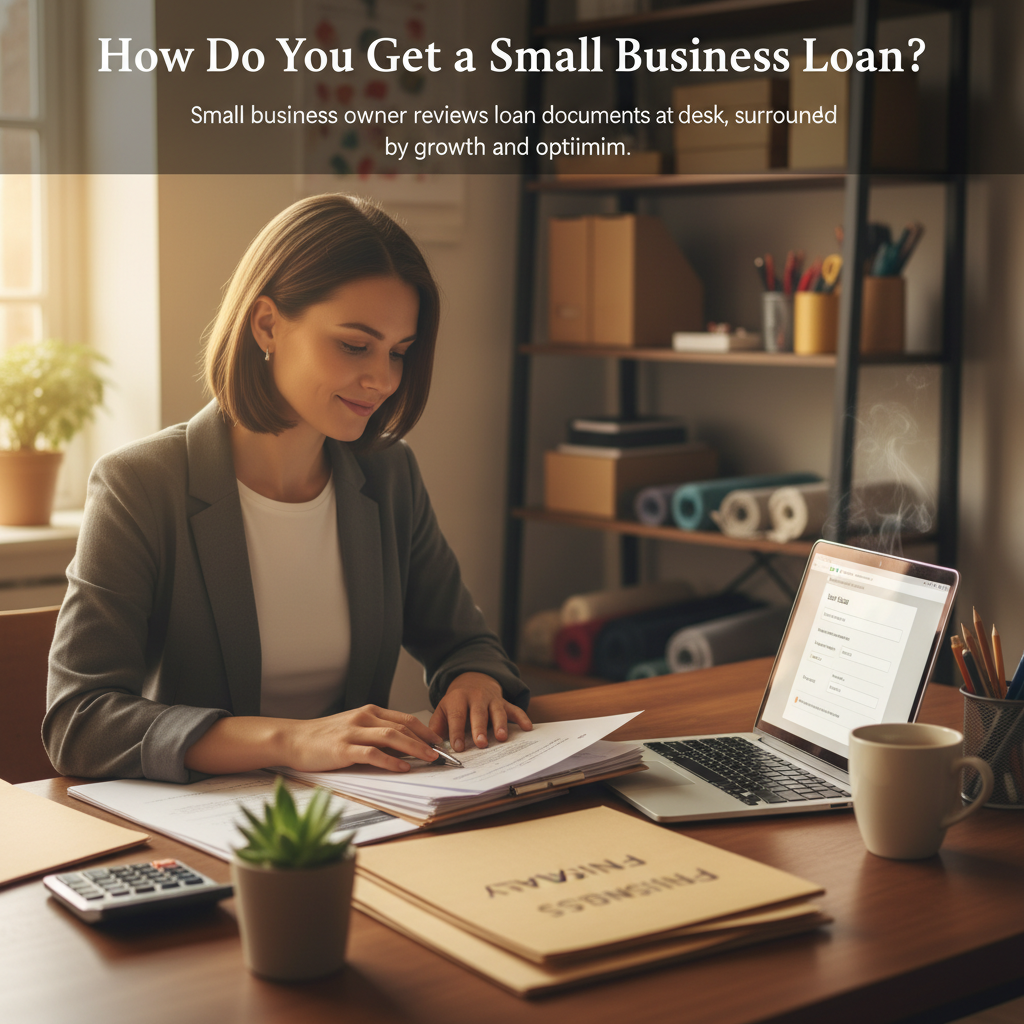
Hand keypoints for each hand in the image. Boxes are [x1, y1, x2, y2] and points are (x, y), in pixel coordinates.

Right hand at [281, 705, 442, 772]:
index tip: (439, 743)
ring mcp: (353, 732)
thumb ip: (376, 734)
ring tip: (429, 759)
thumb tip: (404, 748)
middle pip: (403, 727)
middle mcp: (364, 718)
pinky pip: (372, 753)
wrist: (293, 738)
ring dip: (414, 748)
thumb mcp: (354, 729)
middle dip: (425, 741)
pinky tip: (401, 767)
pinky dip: (389, 760)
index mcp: (369, 712)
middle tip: (441, 754)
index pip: (405, 719)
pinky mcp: (342, 749)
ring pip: (392, 737)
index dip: (425, 731)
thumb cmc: (324, 736)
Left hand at [429, 672, 532, 752]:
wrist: (473, 678)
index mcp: (458, 699)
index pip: (457, 716)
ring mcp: (492, 699)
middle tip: (481, 743)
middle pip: (478, 714)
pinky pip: (514, 709)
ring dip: (500, 724)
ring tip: (501, 737)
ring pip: (497, 711)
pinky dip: (522, 718)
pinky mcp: (504, 702)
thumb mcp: (443, 708)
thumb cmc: (457, 700)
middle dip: (480, 729)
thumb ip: (437, 725)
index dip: (457, 731)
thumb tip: (431, 744)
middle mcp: (476, 698)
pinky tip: (527, 727)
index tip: (458, 747)